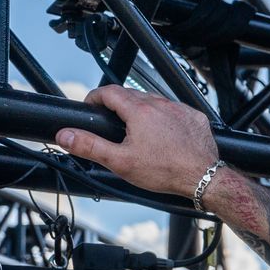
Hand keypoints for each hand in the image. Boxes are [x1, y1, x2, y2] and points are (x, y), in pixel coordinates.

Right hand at [54, 85, 219, 198]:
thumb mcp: (120, 161)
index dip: (95, 96)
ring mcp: (179, 109)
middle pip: (131, 95)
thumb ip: (90, 146)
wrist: (203, 177)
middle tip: (110, 120)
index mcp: (140, 111)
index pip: (110, 91)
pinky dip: (164, 117)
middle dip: (117, 104)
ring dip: (141, 110)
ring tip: (135, 129)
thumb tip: (66, 135)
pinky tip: (161, 134)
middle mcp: (161, 104)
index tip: (90, 105)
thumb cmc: (166, 171)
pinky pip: (174, 110)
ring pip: (154, 101)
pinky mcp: (194, 117)